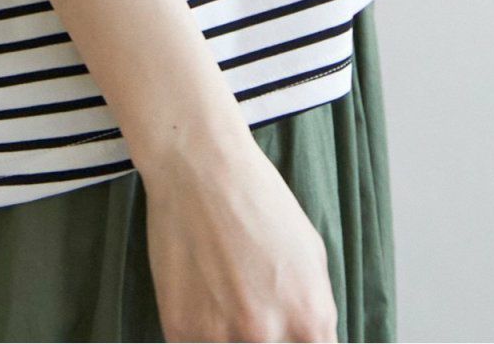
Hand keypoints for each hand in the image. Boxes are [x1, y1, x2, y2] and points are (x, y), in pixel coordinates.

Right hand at [143, 133, 338, 341]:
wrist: (201, 167)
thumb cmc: (258, 200)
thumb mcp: (312, 254)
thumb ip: (313, 311)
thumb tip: (306, 340)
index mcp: (310, 321)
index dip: (294, 341)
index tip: (281, 331)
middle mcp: (267, 336)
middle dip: (261, 336)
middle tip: (247, 301)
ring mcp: (220, 337)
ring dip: (225, 333)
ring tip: (220, 290)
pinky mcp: (179, 329)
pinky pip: (193, 343)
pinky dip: (195, 323)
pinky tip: (197, 287)